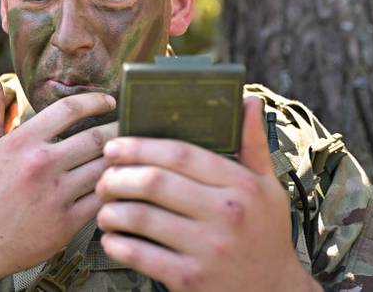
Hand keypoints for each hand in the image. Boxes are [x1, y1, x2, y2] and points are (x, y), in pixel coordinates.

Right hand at [0, 62, 117, 291]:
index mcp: (22, 142)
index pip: (70, 110)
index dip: (95, 101)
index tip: (109, 100)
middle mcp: (41, 165)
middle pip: (96, 138)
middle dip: (118, 129)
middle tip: (131, 124)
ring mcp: (56, 195)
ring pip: (104, 168)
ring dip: (122, 159)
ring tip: (134, 151)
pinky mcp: (67, 224)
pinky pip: (103, 200)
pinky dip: (117, 190)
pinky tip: (123, 183)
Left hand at [96, 97, 320, 291]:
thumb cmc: (266, 234)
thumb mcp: (269, 188)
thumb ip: (253, 144)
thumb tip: (247, 99)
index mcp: (241, 185)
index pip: (180, 154)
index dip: (139, 146)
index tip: (114, 146)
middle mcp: (226, 213)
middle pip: (153, 182)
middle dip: (117, 177)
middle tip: (104, 179)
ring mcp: (208, 249)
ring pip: (140, 218)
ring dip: (111, 210)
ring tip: (104, 209)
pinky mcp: (190, 280)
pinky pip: (140, 255)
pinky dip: (117, 244)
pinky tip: (112, 239)